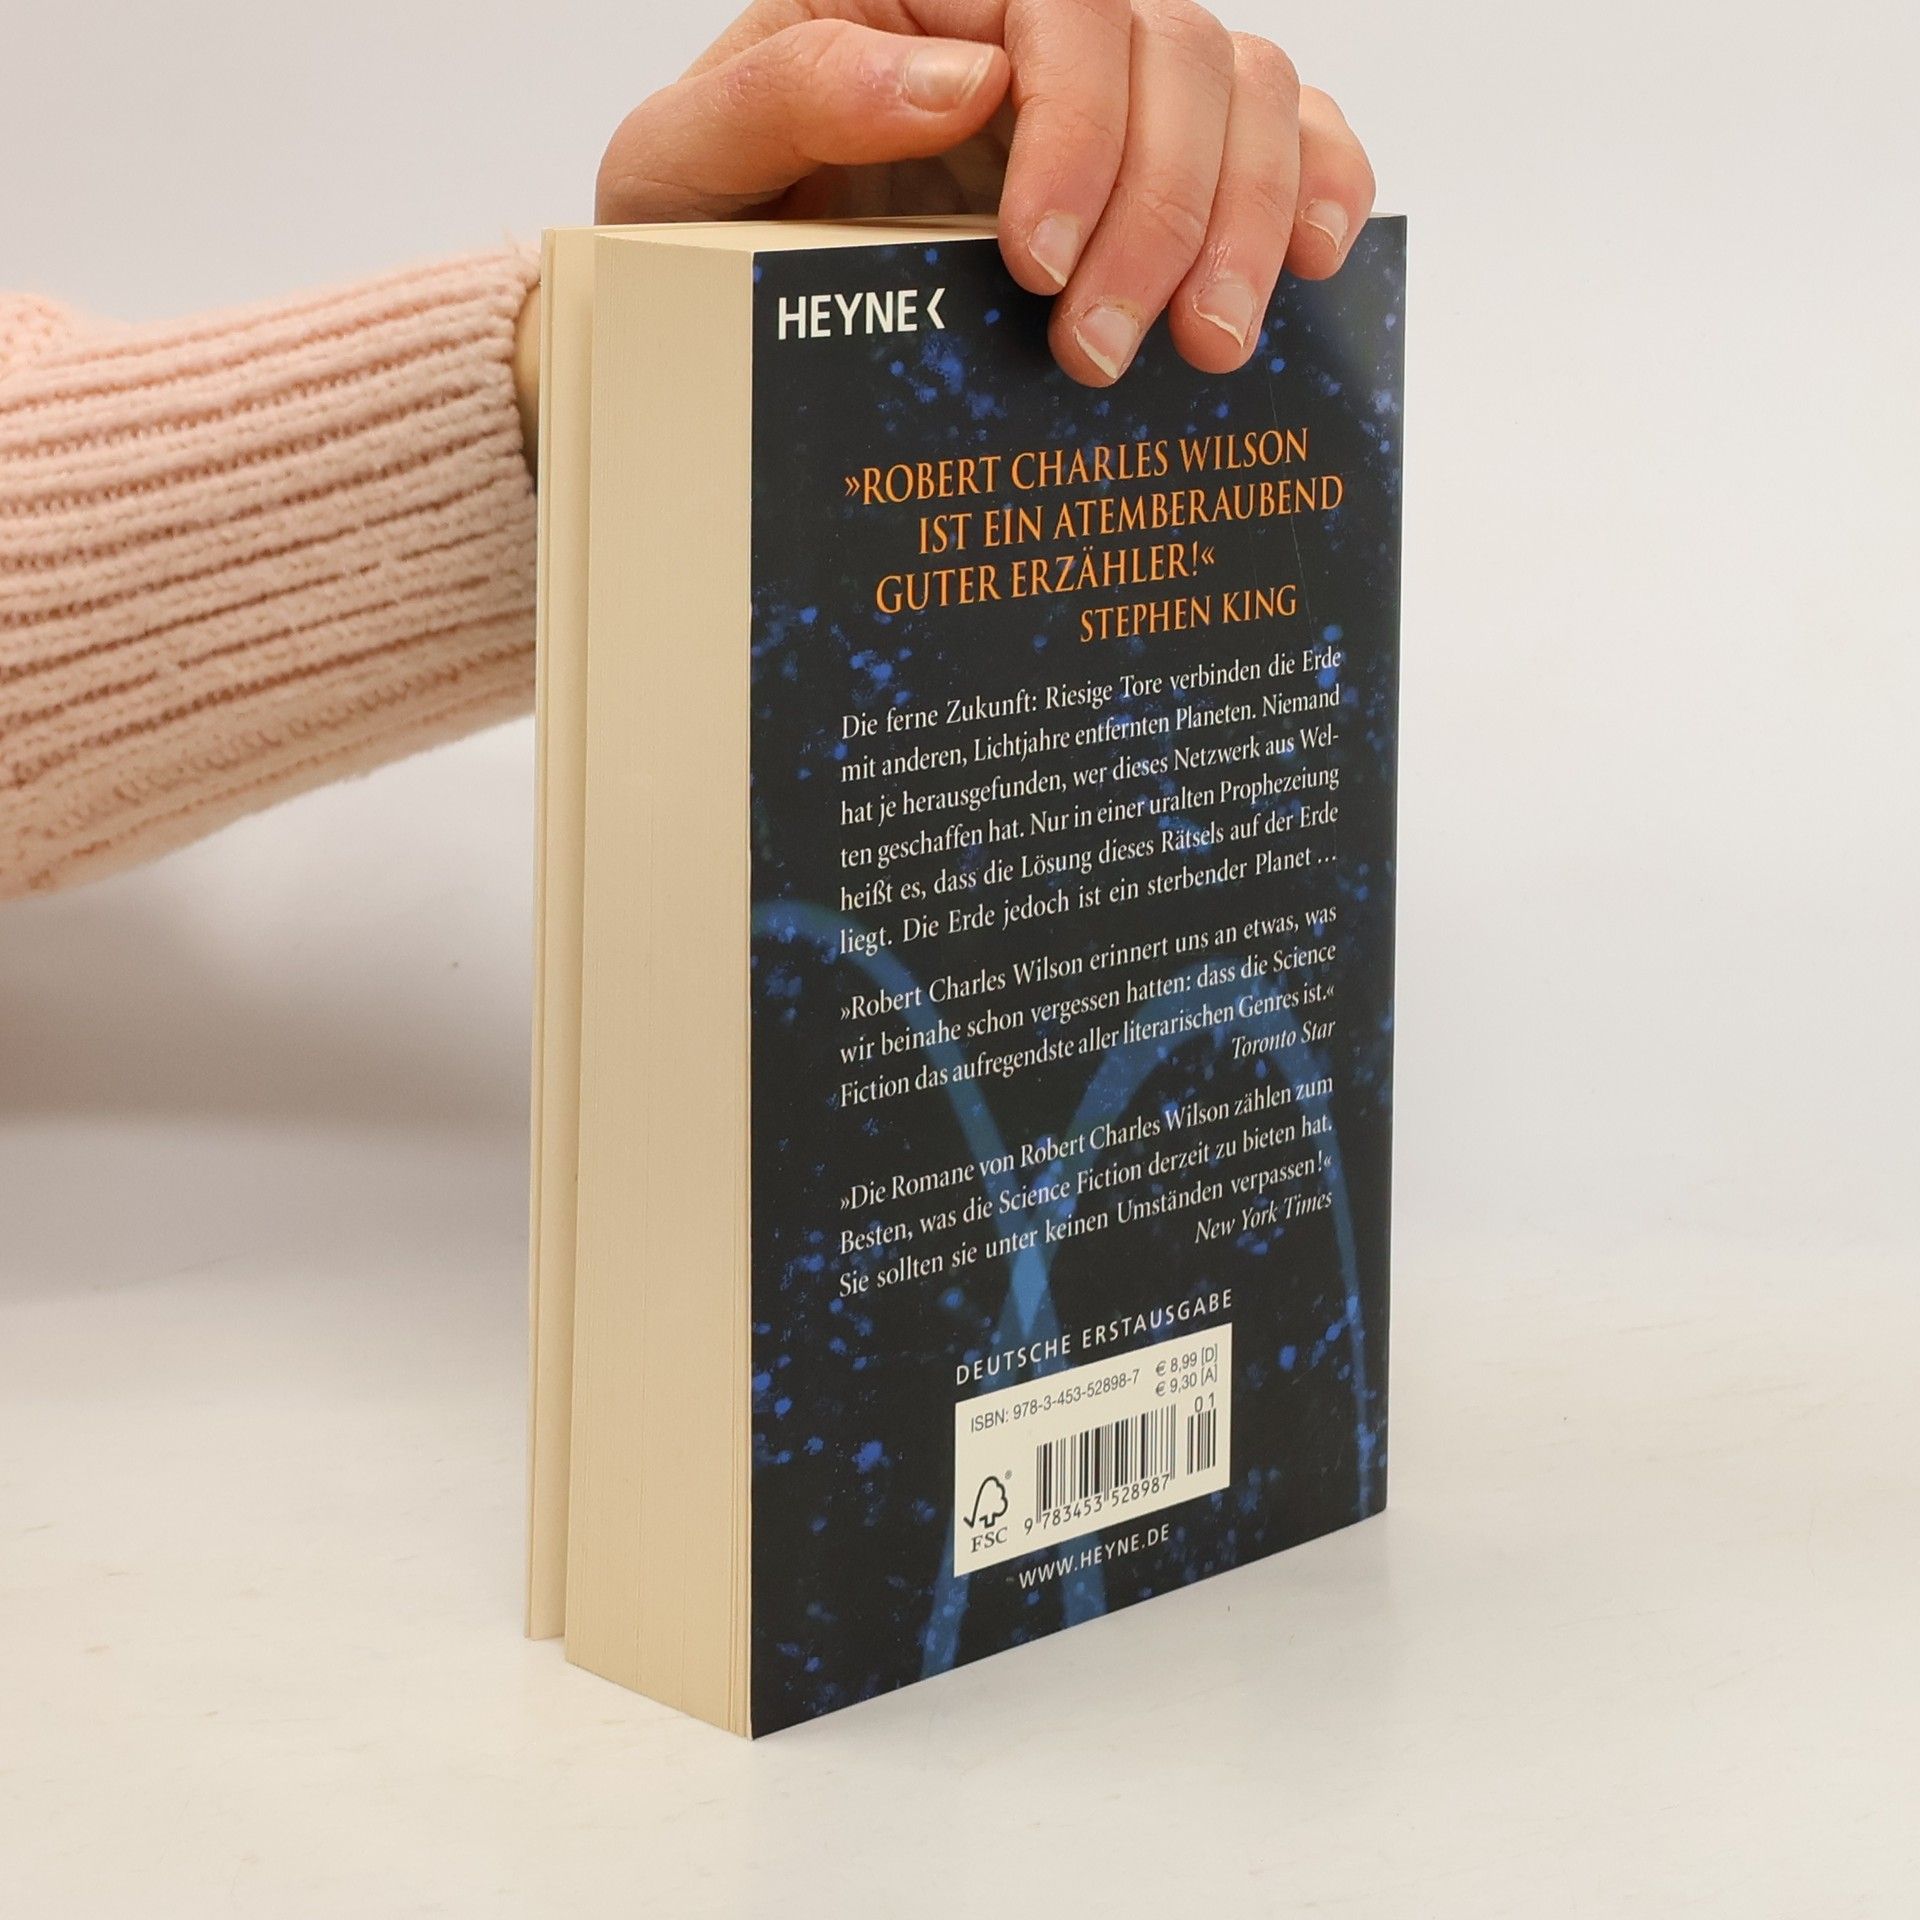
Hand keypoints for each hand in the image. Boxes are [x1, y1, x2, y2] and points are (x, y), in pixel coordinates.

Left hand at [595, 1, 1374, 386]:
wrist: (712, 303)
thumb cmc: (697, 222)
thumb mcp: (686, 162)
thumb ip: (796, 95)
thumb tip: (962, 78)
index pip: (1058, 6)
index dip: (1079, 132)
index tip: (1039, 266)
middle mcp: (1027, 24)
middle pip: (1172, 52)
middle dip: (1161, 212)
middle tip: (1103, 354)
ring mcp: (1103, 90)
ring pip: (1242, 88)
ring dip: (1249, 219)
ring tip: (1209, 347)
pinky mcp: (1152, 159)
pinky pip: (1279, 127)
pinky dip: (1317, 180)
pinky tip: (1316, 258)